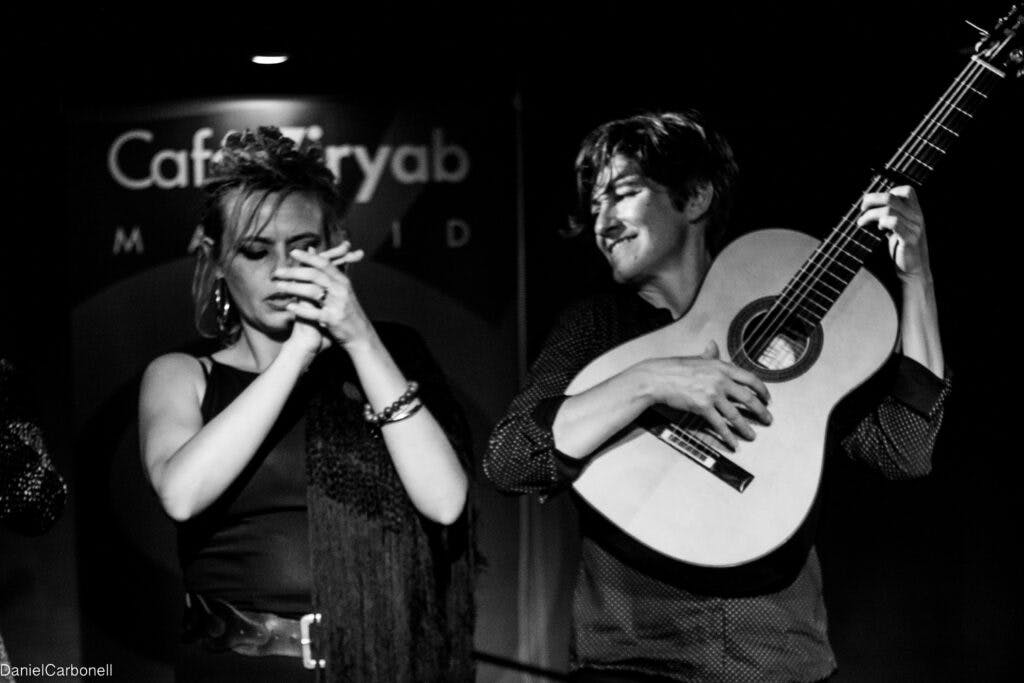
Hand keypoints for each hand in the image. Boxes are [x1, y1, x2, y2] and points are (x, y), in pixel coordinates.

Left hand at [272, 242, 373, 348]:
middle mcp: (341, 290)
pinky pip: (314, 313)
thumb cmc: (347, 310)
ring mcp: (338, 305)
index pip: (324, 264)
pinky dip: (301, 310)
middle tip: (278, 272)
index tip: (292, 252)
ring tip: (279, 287)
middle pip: (315, 275)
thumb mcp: (341, 288)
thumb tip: (311, 249)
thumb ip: (326, 270)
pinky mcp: (333, 319)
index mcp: (342, 281)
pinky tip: (289, 307)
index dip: (308, 257)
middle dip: (294, 272)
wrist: (360, 334)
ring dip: (293, 288)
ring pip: (313, 292)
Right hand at [637, 341, 771, 449]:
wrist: (658, 378)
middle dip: (761, 411)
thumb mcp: (696, 359)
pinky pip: (720, 424)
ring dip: (746, 428)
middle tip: (768, 420)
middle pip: (748, 398)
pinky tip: (733, 443)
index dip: (763, 390)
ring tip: (752, 436)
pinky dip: (728, 436)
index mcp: (722, 367)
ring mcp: (713, 394)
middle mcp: (721, 380)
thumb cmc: (675, 368)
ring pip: (736, 415)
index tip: (767, 399)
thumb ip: (709, 355)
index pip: (750, 378)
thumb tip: (713, 345)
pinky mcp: (703, 407)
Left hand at [857, 185, 930, 280]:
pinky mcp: (910, 239)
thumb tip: (869, 204)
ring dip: (869, 215)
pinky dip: (882, 223)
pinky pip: (894, 223)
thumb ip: (891, 215)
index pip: (906, 190)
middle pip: (891, 197)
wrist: (913, 271)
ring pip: (888, 210)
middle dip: (871, 200)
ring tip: (862, 222)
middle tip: (861, 208)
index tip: (874, 203)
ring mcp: (915, 228)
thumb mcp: (897, 227)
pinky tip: (878, 229)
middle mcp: (917, 216)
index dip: (887, 192)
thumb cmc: (901, 248)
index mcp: (916, 211)